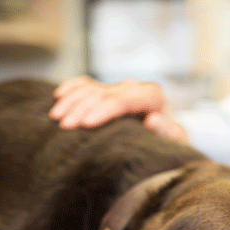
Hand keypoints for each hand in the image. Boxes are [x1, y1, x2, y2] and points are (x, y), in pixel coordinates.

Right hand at [49, 76, 189, 144]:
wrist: (168, 140)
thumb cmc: (170, 145)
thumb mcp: (174, 142)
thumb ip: (166, 131)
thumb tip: (153, 120)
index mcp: (152, 96)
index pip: (123, 100)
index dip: (103, 110)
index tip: (86, 124)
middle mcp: (135, 88)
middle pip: (103, 94)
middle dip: (82, 108)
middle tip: (64, 126)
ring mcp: (120, 88)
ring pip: (92, 88)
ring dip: (72, 101)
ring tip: (56, 118)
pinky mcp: (110, 91)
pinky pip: (87, 84)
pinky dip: (72, 88)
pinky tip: (59, 95)